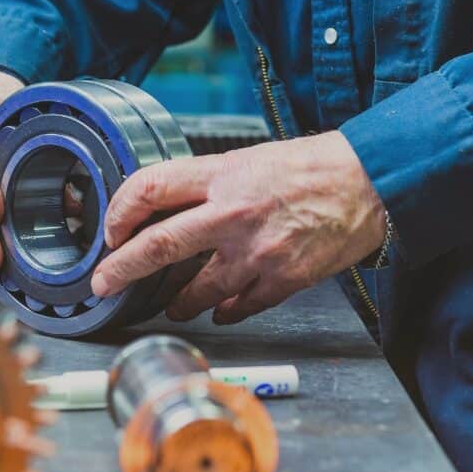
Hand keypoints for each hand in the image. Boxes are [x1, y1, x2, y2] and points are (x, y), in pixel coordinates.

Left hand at [91, 132, 386, 323]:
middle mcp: (233, 214)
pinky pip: (238, 307)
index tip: (110, 231)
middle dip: (120, 270)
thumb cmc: (311, 167)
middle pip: (157, 247)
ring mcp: (257, 252)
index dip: (119, 212)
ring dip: (177, 303)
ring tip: (171, 306)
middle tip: (104, 283)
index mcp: (221, 175)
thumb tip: (167, 211)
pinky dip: (224, 311)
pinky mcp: (283, 279)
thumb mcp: (248, 160)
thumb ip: (207, 186)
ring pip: (195, 291)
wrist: (369, 182)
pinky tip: (219, 310)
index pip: (149, 189)